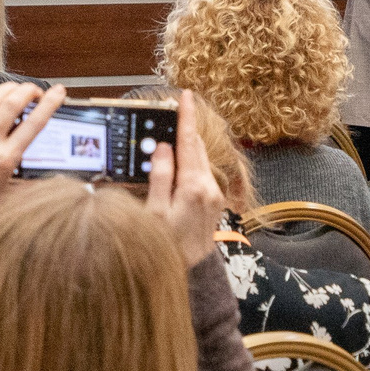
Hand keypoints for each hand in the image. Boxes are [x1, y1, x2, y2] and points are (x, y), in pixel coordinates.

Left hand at [0, 84, 61, 256]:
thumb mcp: (5, 198)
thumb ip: (24, 179)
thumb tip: (43, 171)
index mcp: (4, 160)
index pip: (33, 123)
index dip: (49, 103)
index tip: (58, 93)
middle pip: (13, 102)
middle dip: (29, 90)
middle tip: (37, 90)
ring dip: (9, 88)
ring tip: (18, 89)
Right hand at [142, 91, 226, 267]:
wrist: (189, 274)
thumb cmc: (165, 247)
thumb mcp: (154, 212)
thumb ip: (160, 177)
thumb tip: (163, 147)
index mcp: (194, 186)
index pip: (189, 142)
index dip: (186, 117)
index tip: (185, 95)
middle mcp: (210, 188)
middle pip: (197, 148)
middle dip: (186, 128)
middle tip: (176, 109)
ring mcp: (215, 196)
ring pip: (201, 160)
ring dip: (189, 145)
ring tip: (174, 131)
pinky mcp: (214, 203)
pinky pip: (203, 173)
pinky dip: (192, 161)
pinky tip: (180, 160)